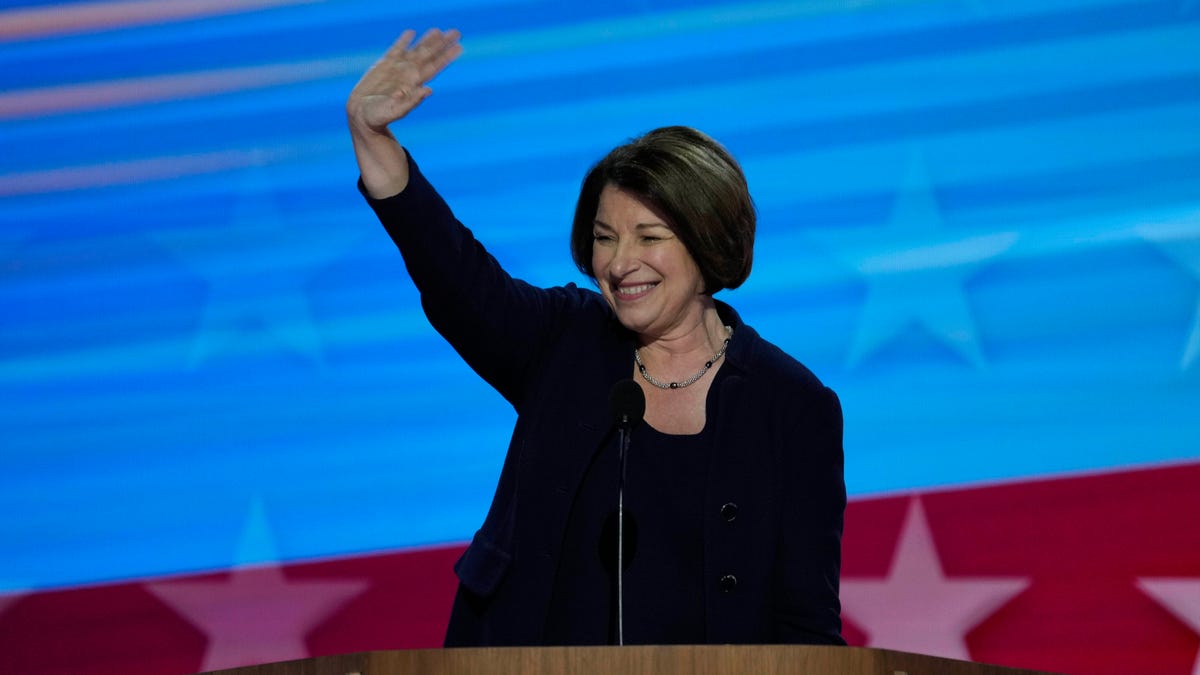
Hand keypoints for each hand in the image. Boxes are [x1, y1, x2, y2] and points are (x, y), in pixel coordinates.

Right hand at [347, 28, 462, 133]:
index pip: (435, 67)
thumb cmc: (379, 117)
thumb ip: (413, 101)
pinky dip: (403, 41)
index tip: (459, 48)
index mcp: (415, 84)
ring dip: (426, 40)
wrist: (361, 114)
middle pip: (429, 56)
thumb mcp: (397, 111)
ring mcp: (397, 68)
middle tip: (455, 33)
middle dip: (441, 44)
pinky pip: (395, 50)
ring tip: (437, 30)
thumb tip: (428, 90)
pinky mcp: (383, 65)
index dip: (446, 57)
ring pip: (415, 50)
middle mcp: (409, 74)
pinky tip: (411, 32)